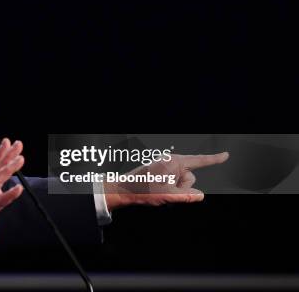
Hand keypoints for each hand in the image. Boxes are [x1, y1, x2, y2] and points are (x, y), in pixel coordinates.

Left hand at [104, 152, 228, 209]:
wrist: (123, 190)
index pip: (200, 161)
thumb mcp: (168, 195)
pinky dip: (169, 190)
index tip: (225, 155)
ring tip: (158, 191)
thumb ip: (187, 196)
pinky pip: (173, 184)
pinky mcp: (160, 174)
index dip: (214, 159)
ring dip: (174, 190)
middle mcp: (171, 162)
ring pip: (181, 183)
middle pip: (190, 178)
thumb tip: (200, 195)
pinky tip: (156, 191)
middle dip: (183, 188)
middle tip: (164, 191)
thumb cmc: (142, 189)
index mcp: (174, 162)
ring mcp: (165, 168)